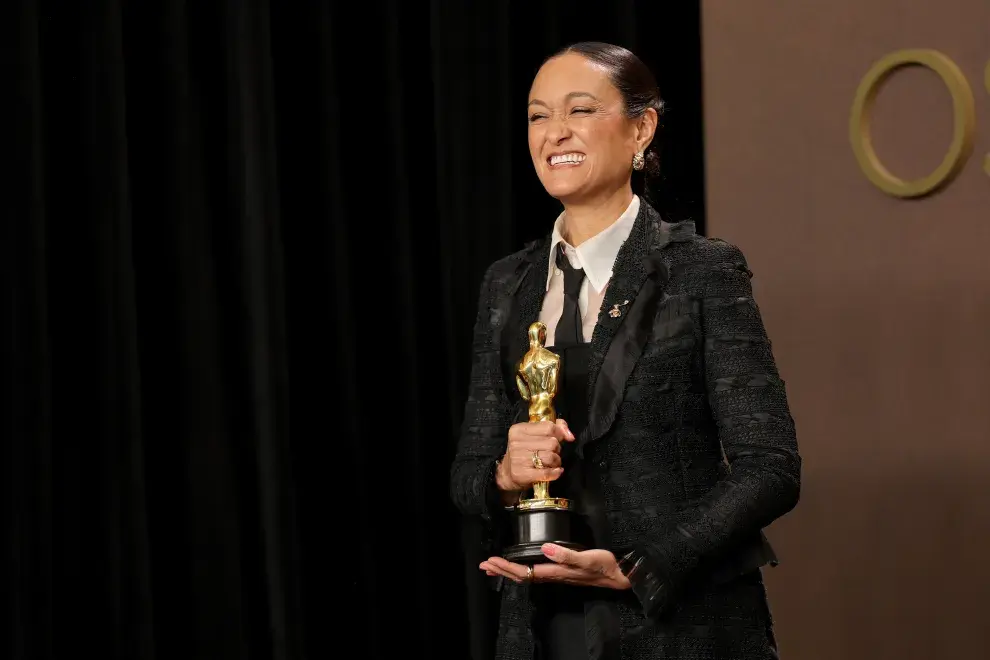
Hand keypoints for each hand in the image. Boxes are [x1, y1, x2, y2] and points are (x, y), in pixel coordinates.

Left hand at [480, 543, 630, 589]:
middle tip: (485, 565)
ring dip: (509, 571)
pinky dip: (522, 569)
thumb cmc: (603, 566)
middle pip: (522, 576)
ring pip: (527, 575)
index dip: (507, 567)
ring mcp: (557, 575)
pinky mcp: (561, 571)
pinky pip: (535, 572)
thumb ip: (566, 554)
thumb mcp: (587, 557)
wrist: (618, 575)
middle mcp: (553, 575)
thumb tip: (545, 548)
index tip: (492, 561)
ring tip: (496, 567)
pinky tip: (520, 566)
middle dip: (502, 570)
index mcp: (556, 572)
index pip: (525, 572)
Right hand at [496, 420, 575, 495]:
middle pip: (552, 443)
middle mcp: (516, 443)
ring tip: (551, 463)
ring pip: (551, 457)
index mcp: (519, 429)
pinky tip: (555, 472)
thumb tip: (570, 435)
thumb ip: (554, 427)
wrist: (506, 473)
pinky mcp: (522, 474)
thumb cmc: (524, 452)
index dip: (558, 434)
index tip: (558, 439)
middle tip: (551, 453)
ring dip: (556, 462)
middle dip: (557, 449)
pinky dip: (555, 473)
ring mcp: (518, 459)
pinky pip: (547, 472)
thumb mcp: (534, 435)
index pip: (549, 427)